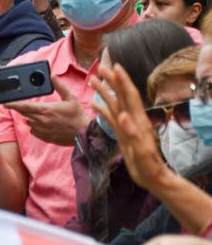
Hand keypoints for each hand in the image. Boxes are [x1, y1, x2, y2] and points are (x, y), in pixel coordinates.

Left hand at [5, 74, 88, 145]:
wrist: (84, 133)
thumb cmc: (78, 115)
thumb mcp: (70, 98)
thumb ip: (59, 86)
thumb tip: (52, 75)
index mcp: (47, 110)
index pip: (25, 106)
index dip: (13, 104)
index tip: (5, 102)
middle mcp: (42, 121)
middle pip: (24, 113)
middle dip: (21, 108)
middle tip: (17, 104)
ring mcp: (42, 130)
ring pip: (29, 122)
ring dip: (30, 117)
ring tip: (42, 114)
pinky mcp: (44, 137)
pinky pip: (33, 130)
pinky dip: (35, 126)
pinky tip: (45, 123)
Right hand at [90, 64, 168, 188]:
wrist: (151, 176)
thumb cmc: (148, 165)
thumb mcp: (141, 150)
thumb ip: (131, 132)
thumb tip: (122, 115)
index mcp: (138, 121)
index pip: (130, 96)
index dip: (123, 81)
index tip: (116, 67)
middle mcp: (132, 119)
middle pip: (121, 95)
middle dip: (112, 80)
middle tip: (101, 67)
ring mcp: (126, 125)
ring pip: (114, 104)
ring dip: (105, 91)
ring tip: (94, 80)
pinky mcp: (121, 132)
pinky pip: (110, 117)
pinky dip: (102, 108)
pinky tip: (94, 103)